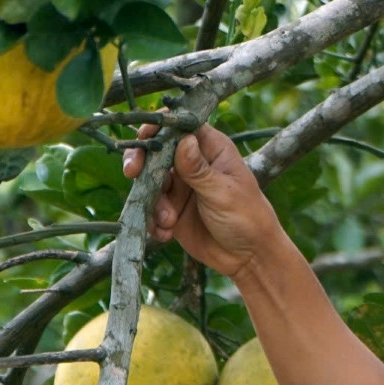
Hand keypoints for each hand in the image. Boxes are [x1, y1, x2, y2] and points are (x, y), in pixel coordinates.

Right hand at [121, 121, 283, 281]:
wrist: (250, 258)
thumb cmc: (248, 218)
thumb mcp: (223, 193)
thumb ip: (199, 169)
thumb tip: (184, 140)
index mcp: (211, 149)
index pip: (180, 126)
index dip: (159, 127)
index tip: (143, 137)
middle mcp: (193, 163)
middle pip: (156, 151)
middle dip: (141, 161)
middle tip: (133, 173)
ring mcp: (181, 186)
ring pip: (150, 182)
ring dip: (153, 201)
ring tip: (169, 221)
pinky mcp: (172, 210)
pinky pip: (151, 209)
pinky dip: (153, 220)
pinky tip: (166, 233)